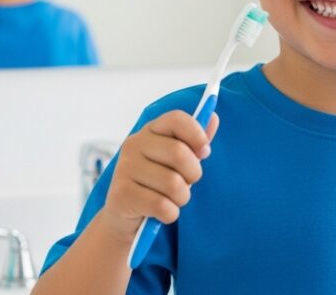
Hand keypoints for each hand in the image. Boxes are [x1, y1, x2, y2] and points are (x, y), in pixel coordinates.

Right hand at [102, 110, 219, 242]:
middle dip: (193, 174)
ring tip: (173, 199)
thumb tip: (214, 118)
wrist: (125, 217)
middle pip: (179, 154)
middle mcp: (133, 144)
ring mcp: (125, 169)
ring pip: (173, 184)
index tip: (205, 152)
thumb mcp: (177, 161)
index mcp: (150, 131)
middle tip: (187, 183)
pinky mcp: (121, 195)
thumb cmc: (157, 183)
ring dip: (182, 198)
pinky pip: (162, 206)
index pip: (177, 119)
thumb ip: (194, 140)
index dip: (197, 135)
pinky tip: (162, 212)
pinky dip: (170, 214)